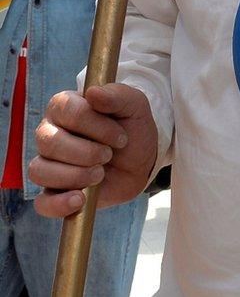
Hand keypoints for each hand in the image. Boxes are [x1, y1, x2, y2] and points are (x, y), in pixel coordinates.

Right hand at [30, 84, 157, 216]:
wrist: (141, 160)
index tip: (120, 136)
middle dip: (86, 152)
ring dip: (75, 175)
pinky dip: (59, 204)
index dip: (94, 124)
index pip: (66, 110)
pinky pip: (42, 203)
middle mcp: (50, 133)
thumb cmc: (132, 128)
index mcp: (65, 106)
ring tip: (100, 174)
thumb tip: (93, 92)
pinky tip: (80, 199)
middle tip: (108, 155)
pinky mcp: (53, 192)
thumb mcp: (134, 105)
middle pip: (50, 142)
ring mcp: (48, 163)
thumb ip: (117, 95)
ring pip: (40, 171)